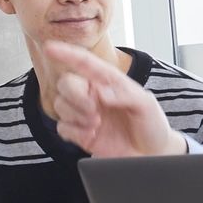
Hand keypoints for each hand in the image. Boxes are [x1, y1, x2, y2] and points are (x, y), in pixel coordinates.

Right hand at [44, 43, 180, 157]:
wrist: (151, 154)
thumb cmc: (151, 126)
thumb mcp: (147, 105)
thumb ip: (126, 94)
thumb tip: (102, 92)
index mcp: (108, 81)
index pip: (84, 63)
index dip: (66, 53)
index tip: (51, 48)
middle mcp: (93, 94)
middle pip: (66, 83)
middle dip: (75, 95)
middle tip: (92, 109)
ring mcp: (84, 114)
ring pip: (60, 104)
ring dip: (75, 115)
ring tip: (96, 124)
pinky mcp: (79, 133)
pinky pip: (61, 127)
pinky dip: (73, 131)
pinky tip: (91, 134)